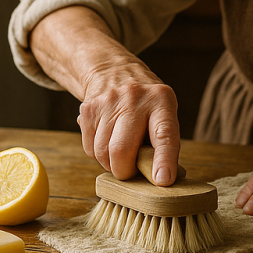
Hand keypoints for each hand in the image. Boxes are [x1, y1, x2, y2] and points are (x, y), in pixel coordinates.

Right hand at [29, 5, 180, 186]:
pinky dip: (98, 154)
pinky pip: (89, 149)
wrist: (114, 71)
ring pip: (102, 154)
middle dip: (125, 172)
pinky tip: (107, 138)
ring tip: (121, 150)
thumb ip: (164, 142)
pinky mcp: (88, 109)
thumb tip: (160, 180)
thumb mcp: (164, 112)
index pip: (164, 134)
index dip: (164, 160)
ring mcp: (108, 102)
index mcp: (162, 100)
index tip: (163, 181)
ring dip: (111, 163)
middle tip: (131, 170)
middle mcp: (135, 99)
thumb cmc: (147, 104)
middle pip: (122, 151)